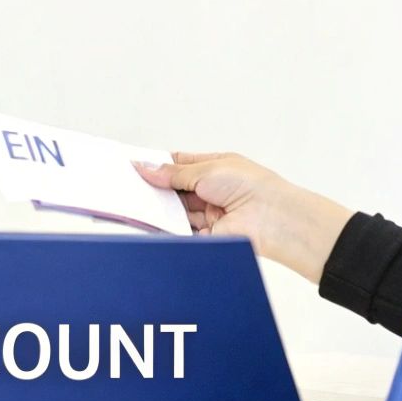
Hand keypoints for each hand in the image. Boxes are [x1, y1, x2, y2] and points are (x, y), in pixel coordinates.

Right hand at [136, 153, 352, 284]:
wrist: (273, 220)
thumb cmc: (250, 186)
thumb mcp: (207, 170)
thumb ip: (173, 173)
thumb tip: (145, 167)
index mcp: (215, 168)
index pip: (180, 164)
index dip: (158, 165)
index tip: (135, 166)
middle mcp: (211, 190)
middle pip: (174, 189)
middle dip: (155, 187)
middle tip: (128, 184)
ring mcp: (208, 214)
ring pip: (175, 210)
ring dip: (159, 207)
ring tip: (133, 200)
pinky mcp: (205, 236)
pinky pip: (180, 231)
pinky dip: (166, 227)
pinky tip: (147, 219)